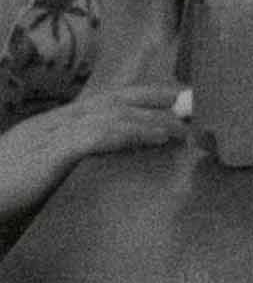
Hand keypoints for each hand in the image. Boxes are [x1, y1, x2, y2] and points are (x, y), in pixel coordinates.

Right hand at [0, 85, 185, 219]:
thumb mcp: (33, 184)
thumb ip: (60, 173)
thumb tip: (93, 177)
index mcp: (46, 129)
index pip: (100, 105)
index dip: (136, 100)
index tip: (168, 103)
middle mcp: (51, 124)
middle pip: (112, 101)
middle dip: (153, 99)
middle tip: (189, 103)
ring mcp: (49, 136)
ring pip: (112, 114)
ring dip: (152, 117)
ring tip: (183, 124)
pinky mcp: (50, 153)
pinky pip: (101, 135)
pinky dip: (133, 132)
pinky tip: (159, 137)